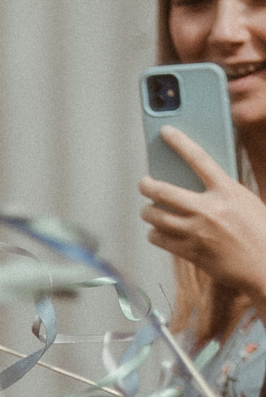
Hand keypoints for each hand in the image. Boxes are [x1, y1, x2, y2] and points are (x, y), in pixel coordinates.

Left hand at [137, 129, 265, 299]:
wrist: (265, 265)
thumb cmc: (259, 231)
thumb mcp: (244, 201)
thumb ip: (220, 190)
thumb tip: (193, 182)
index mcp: (227, 191)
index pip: (199, 159)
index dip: (180, 142)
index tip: (166, 132)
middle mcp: (209, 209)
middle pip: (163, 191)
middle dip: (147, 185)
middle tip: (144, 183)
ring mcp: (198, 232)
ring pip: (156, 217)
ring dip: (147, 212)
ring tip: (148, 210)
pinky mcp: (191, 252)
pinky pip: (160, 239)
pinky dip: (155, 234)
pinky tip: (156, 231)